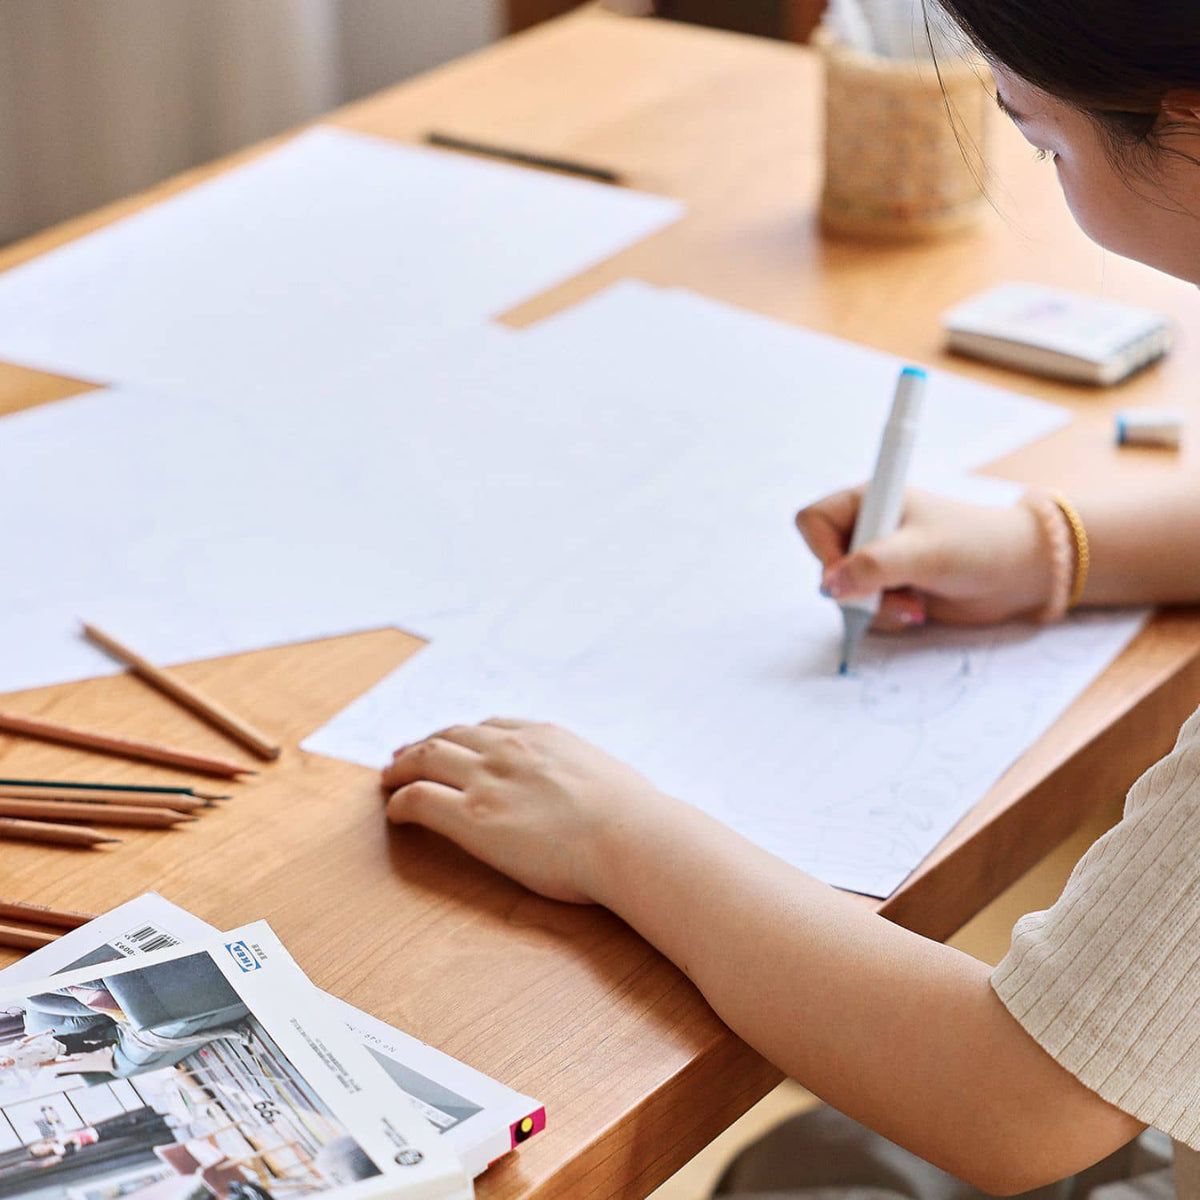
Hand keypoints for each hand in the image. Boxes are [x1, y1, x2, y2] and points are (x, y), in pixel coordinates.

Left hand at [382, 719, 670, 903]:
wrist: (628, 836)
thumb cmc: (634, 817)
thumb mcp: (613, 778)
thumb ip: (591, 778)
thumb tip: (603, 795)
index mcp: (544, 736)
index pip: (491, 727)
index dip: (465, 735)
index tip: (455, 741)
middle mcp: (509, 749)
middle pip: (451, 735)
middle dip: (425, 743)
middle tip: (407, 754)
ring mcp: (487, 780)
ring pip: (426, 758)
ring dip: (402, 766)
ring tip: (389, 777)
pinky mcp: (471, 818)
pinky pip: (419, 798)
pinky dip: (400, 799)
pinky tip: (394, 809)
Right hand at [796, 488, 1052, 630]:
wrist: (1015, 575)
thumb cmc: (976, 546)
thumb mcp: (924, 552)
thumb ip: (873, 566)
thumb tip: (829, 586)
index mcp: (869, 501)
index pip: (813, 521)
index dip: (822, 551)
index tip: (846, 575)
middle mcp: (866, 530)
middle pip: (825, 566)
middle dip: (858, 590)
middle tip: (897, 594)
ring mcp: (875, 562)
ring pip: (842, 596)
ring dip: (876, 609)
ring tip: (915, 604)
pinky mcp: (886, 589)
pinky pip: (861, 614)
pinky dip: (886, 619)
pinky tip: (917, 609)